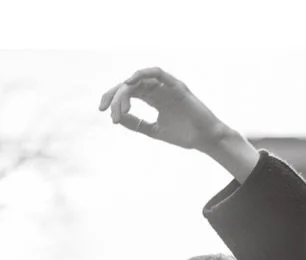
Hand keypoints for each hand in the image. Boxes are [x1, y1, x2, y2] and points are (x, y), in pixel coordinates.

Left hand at [98, 68, 226, 152]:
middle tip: (104, 107)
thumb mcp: (153, 131)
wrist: (204, 139)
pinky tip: (130, 82)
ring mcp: (166, 86)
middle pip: (131, 86)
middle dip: (115, 95)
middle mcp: (158, 89)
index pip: (129, 93)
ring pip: (140, 80)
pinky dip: (143, 74)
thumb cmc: (183, 135)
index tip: (101, 110)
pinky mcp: (176, 86)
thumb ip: (137, 124)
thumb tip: (117, 118)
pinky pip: (157, 73)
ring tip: (118, 105)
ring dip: (126, 91)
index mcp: (153, 99)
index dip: (114, 99)